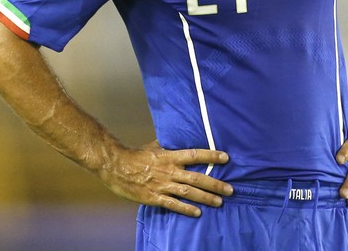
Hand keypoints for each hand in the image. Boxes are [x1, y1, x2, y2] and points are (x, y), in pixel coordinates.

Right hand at [99, 140, 232, 216]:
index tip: (226, 158)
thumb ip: (170, 144)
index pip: (195, 155)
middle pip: (197, 178)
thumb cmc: (137, 155)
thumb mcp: (155, 146)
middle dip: (215, 184)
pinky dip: (187, 209)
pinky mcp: (154, 198)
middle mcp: (170, 171)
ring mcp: (162, 186)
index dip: (211, 156)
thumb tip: (180, 135)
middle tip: (231, 189)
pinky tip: (198, 213)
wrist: (116, 167)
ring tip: (220, 201)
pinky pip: (173, 205)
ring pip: (189, 193)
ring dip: (206, 198)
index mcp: (170, 156)